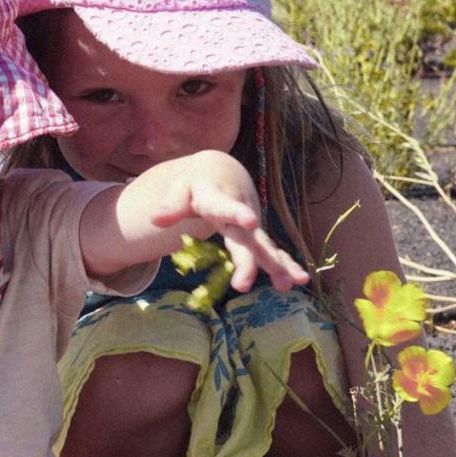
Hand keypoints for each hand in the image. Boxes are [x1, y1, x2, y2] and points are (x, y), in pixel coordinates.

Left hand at [151, 151, 307, 292]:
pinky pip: (272, 250)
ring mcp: (251, 226)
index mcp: (218, 198)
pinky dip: (286, 263)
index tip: (249, 221)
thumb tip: (156, 220)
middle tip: (245, 284)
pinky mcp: (255, 236)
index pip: (225, 207)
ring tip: (290, 283)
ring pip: (264, 246)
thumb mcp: (180, 189)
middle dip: (251, 259)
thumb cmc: (196, 184)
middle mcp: (239, 213)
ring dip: (277, 264)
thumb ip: (170, 205)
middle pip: (247, 237)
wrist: (222, 172)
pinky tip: (299, 280)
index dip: (236, 213)